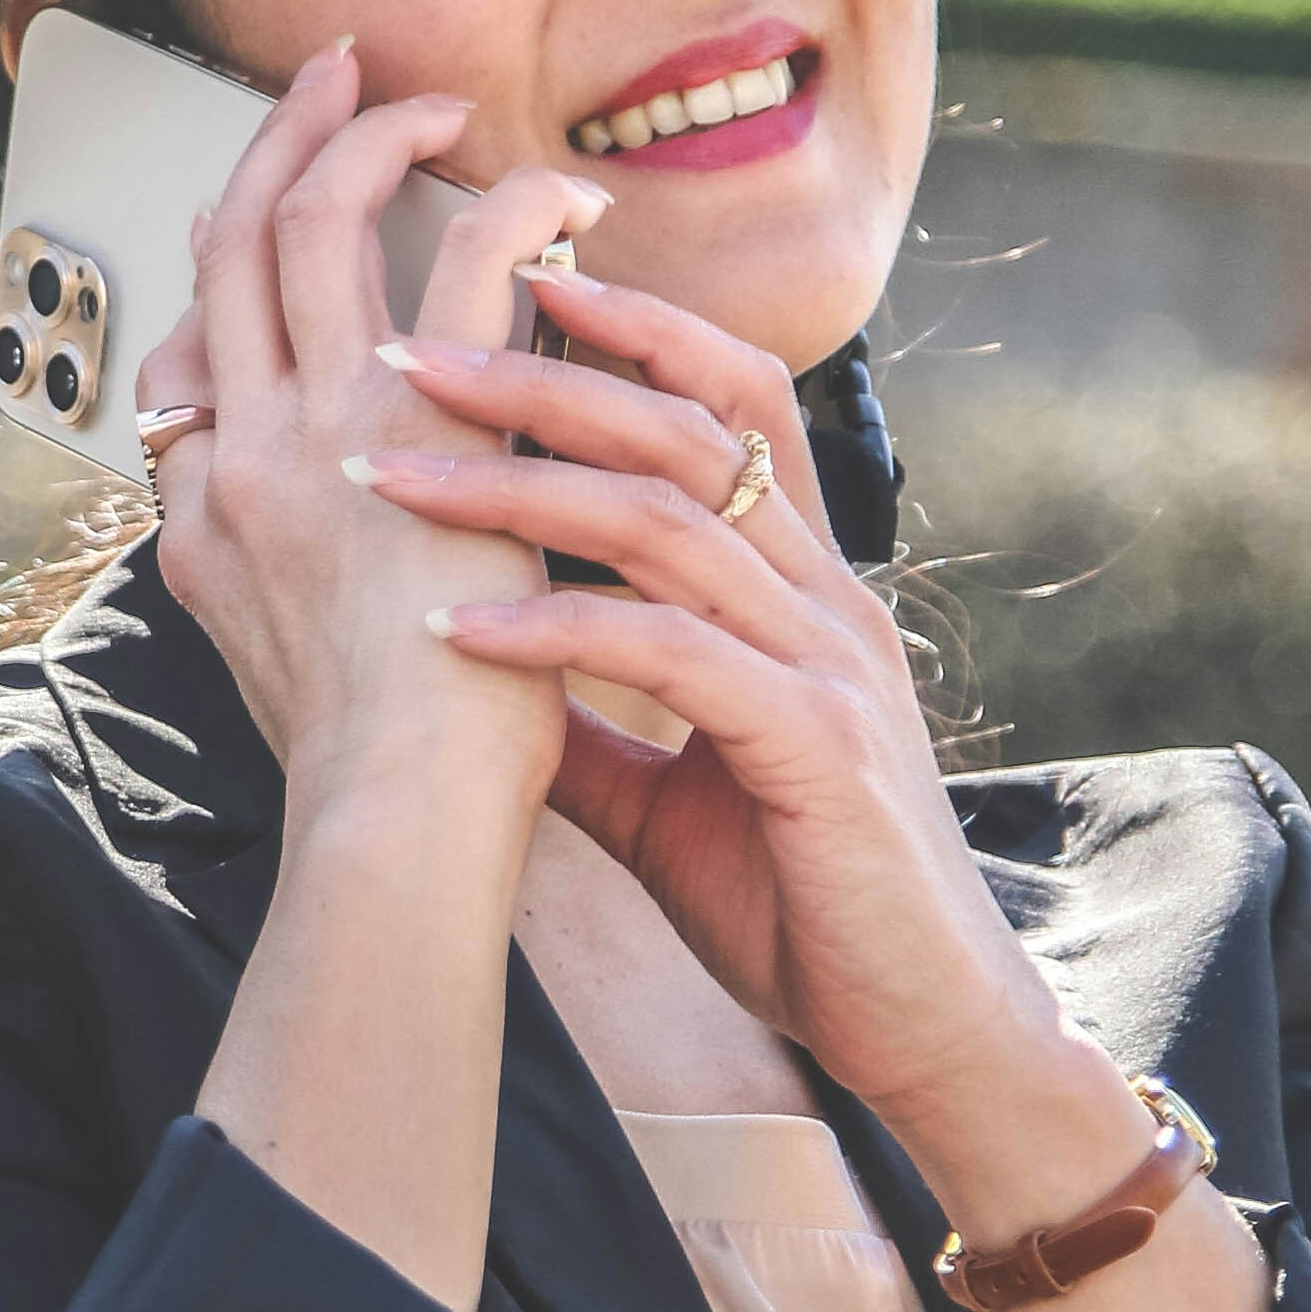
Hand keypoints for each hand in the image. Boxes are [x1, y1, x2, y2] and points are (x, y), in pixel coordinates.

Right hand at [136, 39, 604, 835]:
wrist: (395, 821)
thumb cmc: (371, 773)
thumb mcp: (270, 660)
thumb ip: (266, 568)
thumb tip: (288, 524)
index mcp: (210, 505)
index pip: (197, 333)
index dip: (228, 243)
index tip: (263, 196)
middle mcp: (247, 444)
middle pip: (237, 240)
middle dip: (280, 134)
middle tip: (331, 72)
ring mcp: (328, 425)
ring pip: (322, 216)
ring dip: (379, 136)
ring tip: (435, 109)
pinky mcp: (431, 424)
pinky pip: (473, 263)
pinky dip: (515, 205)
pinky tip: (561, 198)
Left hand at [349, 268, 1159, 1239]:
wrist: (919, 1025)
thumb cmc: (803, 906)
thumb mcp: (669, 794)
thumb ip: (587, 720)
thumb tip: (473, 669)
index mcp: (802, 588)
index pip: (732, 401)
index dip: (632, 328)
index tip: (508, 286)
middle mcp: (826, 598)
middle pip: (684, 428)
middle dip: (538, 375)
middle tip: (402, 352)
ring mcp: (829, 664)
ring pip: (667, 520)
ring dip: (514, 487)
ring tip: (391, 476)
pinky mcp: (816, 746)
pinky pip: (670, 652)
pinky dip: (556, 633)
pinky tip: (459, 632)